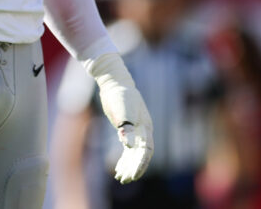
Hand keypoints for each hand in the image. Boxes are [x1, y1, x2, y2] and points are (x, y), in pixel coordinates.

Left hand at [86, 52, 153, 182]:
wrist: (114, 82)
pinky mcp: (127, 128)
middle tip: (124, 179)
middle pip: (141, 154)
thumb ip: (126, 126)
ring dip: (128, 165)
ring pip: (135, 153)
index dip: (140, 164)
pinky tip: (117, 167)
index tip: (132, 175)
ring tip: (120, 177)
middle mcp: (144, 130)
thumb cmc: (119, 94)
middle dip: (134, 168)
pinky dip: (124, 158)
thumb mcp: (122, 109)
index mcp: (145, 127)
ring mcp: (136, 130)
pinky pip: (129, 148)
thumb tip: (127, 144)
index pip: (146, 150)